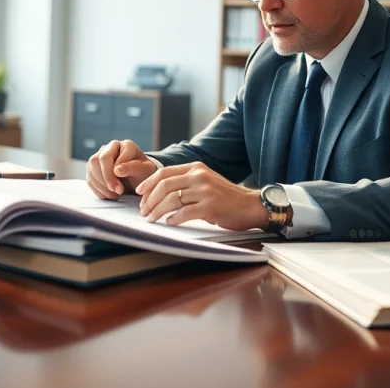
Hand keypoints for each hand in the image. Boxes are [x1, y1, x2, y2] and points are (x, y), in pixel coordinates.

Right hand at [86, 139, 158, 199]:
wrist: (140, 179)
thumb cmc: (144, 173)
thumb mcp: (144, 171)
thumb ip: (133, 168)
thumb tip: (116, 170)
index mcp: (125, 145)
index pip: (110, 155)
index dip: (112, 173)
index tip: (121, 188)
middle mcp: (111, 148)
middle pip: (97, 160)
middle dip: (106, 179)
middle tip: (116, 192)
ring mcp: (101, 157)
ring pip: (91, 169)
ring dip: (101, 185)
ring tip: (115, 194)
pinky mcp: (95, 169)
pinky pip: (90, 179)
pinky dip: (98, 190)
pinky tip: (110, 194)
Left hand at [136, 161, 268, 230]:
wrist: (250, 205)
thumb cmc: (226, 197)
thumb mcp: (206, 180)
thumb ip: (186, 181)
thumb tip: (160, 191)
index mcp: (196, 168)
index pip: (164, 172)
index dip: (148, 183)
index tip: (139, 193)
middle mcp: (199, 176)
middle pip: (164, 185)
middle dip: (149, 200)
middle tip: (143, 211)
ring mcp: (205, 191)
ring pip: (171, 200)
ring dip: (157, 211)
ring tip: (152, 218)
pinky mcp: (210, 207)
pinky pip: (184, 213)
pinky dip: (173, 219)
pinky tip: (169, 222)